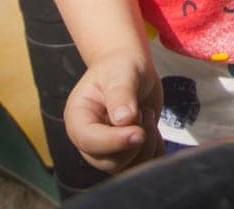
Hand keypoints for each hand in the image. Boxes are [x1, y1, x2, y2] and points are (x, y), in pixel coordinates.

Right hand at [64, 50, 163, 173]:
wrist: (130, 69)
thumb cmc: (120, 67)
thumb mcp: (121, 73)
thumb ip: (121, 94)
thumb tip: (123, 120)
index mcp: (79, 118)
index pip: (89, 141)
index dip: (114, 141)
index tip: (138, 132)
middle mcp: (89, 139)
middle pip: (109, 161)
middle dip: (134, 140)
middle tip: (143, 112)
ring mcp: (107, 149)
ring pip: (127, 166)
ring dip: (146, 145)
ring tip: (146, 115)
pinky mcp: (126, 153)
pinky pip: (142, 165)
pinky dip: (154, 150)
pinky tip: (153, 128)